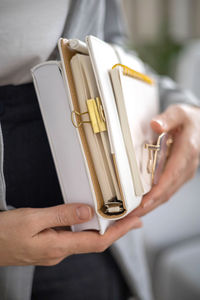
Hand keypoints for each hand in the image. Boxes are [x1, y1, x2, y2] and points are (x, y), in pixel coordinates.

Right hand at [0, 203, 141, 265]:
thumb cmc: (4, 233)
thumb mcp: (32, 219)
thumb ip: (61, 215)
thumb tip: (88, 212)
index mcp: (58, 247)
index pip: (98, 242)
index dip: (119, 232)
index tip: (135, 222)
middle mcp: (60, 252)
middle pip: (96, 242)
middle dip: (118, 230)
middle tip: (134, 217)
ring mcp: (55, 250)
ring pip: (86, 239)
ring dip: (104, 229)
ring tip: (118, 216)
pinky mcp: (49, 245)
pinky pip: (74, 237)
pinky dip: (88, 228)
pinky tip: (91, 220)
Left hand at [131, 104, 199, 217]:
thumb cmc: (188, 119)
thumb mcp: (178, 113)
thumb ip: (168, 119)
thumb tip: (156, 125)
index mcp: (187, 152)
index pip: (171, 176)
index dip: (157, 191)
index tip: (144, 203)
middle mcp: (187, 166)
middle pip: (167, 191)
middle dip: (149, 205)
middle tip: (129, 216)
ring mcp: (185, 173)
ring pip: (167, 194)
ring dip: (151, 206)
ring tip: (132, 216)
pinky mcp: (180, 175)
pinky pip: (167, 191)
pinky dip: (155, 200)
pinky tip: (142, 205)